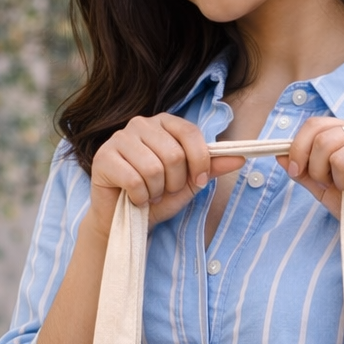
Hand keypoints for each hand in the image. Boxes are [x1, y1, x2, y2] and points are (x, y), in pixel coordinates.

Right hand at [87, 114, 244, 232]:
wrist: (125, 220)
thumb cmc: (157, 197)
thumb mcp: (189, 182)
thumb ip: (211, 167)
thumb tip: (240, 158)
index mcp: (164, 123)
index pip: (191, 133)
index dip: (199, 161)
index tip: (198, 180)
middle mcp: (140, 124)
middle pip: (174, 154)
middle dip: (174, 182)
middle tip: (164, 190)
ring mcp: (119, 138)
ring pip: (154, 168)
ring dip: (155, 191)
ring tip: (148, 194)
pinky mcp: (103, 157)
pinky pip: (133, 180)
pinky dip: (139, 197)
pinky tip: (134, 198)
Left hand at [280, 117, 343, 258]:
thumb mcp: (325, 189)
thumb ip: (304, 171)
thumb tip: (279, 155)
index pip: (315, 124)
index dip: (298, 148)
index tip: (296, 171)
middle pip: (325, 140)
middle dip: (319, 171)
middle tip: (337, 187)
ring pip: (341, 158)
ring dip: (343, 184)